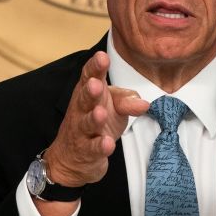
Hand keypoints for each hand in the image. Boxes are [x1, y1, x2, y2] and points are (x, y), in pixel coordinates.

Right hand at [43, 51, 149, 187]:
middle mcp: (82, 109)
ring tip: (100, 113)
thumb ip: (127, 100)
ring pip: (86, 123)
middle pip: (84, 98)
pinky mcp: (86, 151)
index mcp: (88, 92)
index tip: (102, 57)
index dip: (95, 67)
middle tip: (96, 85)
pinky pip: (93, 148)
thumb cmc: (94, 123)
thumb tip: (144, 103)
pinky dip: (100, 146)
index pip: (89, 76)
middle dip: (90, 91)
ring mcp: (82, 131)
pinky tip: (107, 143)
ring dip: (93, 118)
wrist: (71, 158)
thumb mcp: (113, 107)